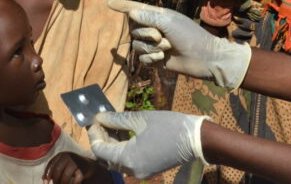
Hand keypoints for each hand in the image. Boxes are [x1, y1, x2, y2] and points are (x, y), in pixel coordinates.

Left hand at [43, 152, 109, 183]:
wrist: (88, 166)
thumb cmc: (72, 167)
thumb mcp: (62, 166)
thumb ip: (53, 171)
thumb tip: (43, 179)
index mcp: (61, 155)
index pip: (51, 164)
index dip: (47, 174)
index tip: (45, 182)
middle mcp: (68, 156)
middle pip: (57, 171)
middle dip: (55, 181)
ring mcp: (76, 162)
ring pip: (65, 176)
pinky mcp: (83, 169)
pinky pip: (75, 180)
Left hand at [88, 111, 207, 178]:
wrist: (197, 140)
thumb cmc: (170, 126)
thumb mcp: (140, 119)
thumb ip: (116, 119)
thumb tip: (99, 117)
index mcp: (129, 158)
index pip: (99, 149)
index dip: (93, 134)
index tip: (93, 118)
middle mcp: (132, 170)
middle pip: (105, 157)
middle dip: (100, 138)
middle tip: (100, 120)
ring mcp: (140, 172)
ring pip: (115, 160)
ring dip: (110, 143)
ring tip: (111, 123)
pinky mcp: (147, 169)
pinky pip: (127, 161)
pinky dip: (121, 148)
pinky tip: (123, 132)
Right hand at [109, 0, 251, 89]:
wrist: (204, 59)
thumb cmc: (190, 36)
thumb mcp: (169, 23)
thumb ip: (148, 17)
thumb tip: (131, 13)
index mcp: (159, 16)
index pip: (136, 9)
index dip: (122, 6)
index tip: (109, 2)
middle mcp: (155, 28)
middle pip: (135, 29)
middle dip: (147, 34)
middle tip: (164, 37)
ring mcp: (155, 44)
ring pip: (137, 45)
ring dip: (150, 48)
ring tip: (166, 49)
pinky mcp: (155, 59)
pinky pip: (142, 58)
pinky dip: (150, 58)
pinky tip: (162, 59)